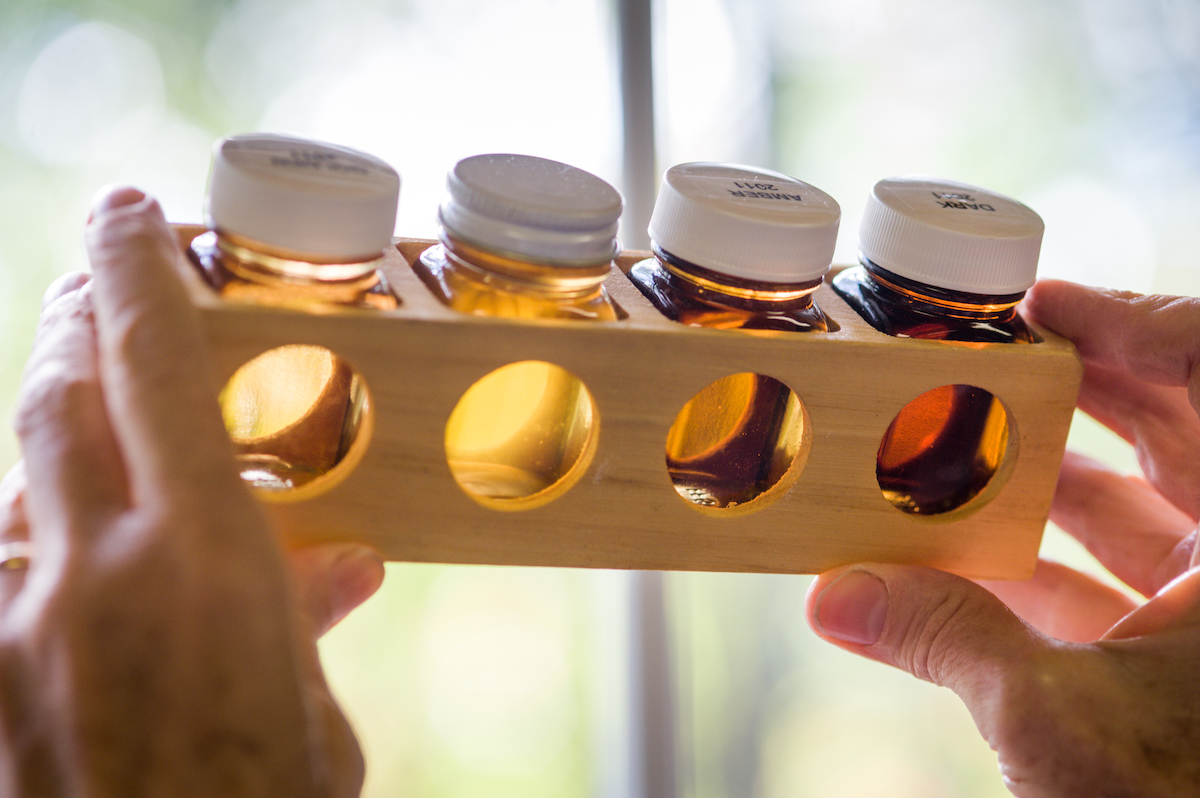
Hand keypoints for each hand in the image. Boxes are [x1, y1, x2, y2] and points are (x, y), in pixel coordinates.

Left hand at [0, 186, 382, 795]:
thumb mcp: (316, 724)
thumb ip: (306, 627)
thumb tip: (338, 569)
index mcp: (209, 561)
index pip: (154, 362)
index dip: (136, 267)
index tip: (131, 209)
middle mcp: (94, 576)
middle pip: (54, 395)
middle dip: (72, 324)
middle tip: (95, 290)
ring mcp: (17, 634)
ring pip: (9, 481)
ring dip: (46, 435)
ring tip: (81, 412)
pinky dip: (24, 547)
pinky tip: (52, 549)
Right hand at [806, 279, 1199, 797]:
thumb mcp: (1061, 723)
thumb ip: (944, 641)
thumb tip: (836, 596)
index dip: (1139, 323)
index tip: (1041, 306)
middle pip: (1173, 433)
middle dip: (1072, 391)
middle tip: (981, 360)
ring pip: (1138, 514)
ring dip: (1040, 482)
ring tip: (949, 451)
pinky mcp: (1184, 671)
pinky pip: (1113, 589)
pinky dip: (1037, 568)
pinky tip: (956, 560)